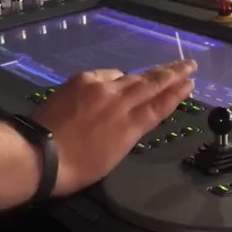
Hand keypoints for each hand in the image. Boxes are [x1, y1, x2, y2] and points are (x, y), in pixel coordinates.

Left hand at [31, 59, 196, 195]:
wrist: (41, 153)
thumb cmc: (77, 167)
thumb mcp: (113, 155)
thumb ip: (127, 131)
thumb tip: (132, 114)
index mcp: (130, 126)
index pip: (160, 105)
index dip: (177, 93)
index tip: (190, 82)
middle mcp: (120, 102)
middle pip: (151, 83)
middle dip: (173, 73)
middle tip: (189, 63)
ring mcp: (100, 88)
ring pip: (131, 76)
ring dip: (150, 72)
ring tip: (164, 68)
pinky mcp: (82, 80)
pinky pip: (107, 75)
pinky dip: (118, 77)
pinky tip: (121, 77)